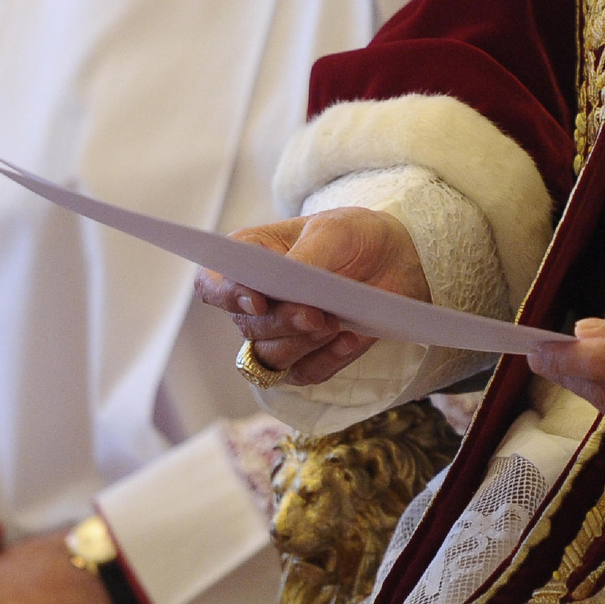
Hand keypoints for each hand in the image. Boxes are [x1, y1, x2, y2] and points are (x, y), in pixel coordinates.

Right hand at [194, 208, 429, 387]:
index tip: (256, 300)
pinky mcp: (306, 357)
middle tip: (316, 315)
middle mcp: (256, 300)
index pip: (212, 283)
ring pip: (270, 356)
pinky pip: (305, 373)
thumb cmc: (352, 235)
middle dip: (281, 322)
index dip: (225, 294)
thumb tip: (288, 278)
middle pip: (247, 325)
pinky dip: (327, 359)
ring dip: (302, 343)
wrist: (392, 258)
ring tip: (335, 324)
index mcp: (250, 258)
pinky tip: (349, 339)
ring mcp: (278, 333)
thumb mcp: (334, 230)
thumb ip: (307, 254)